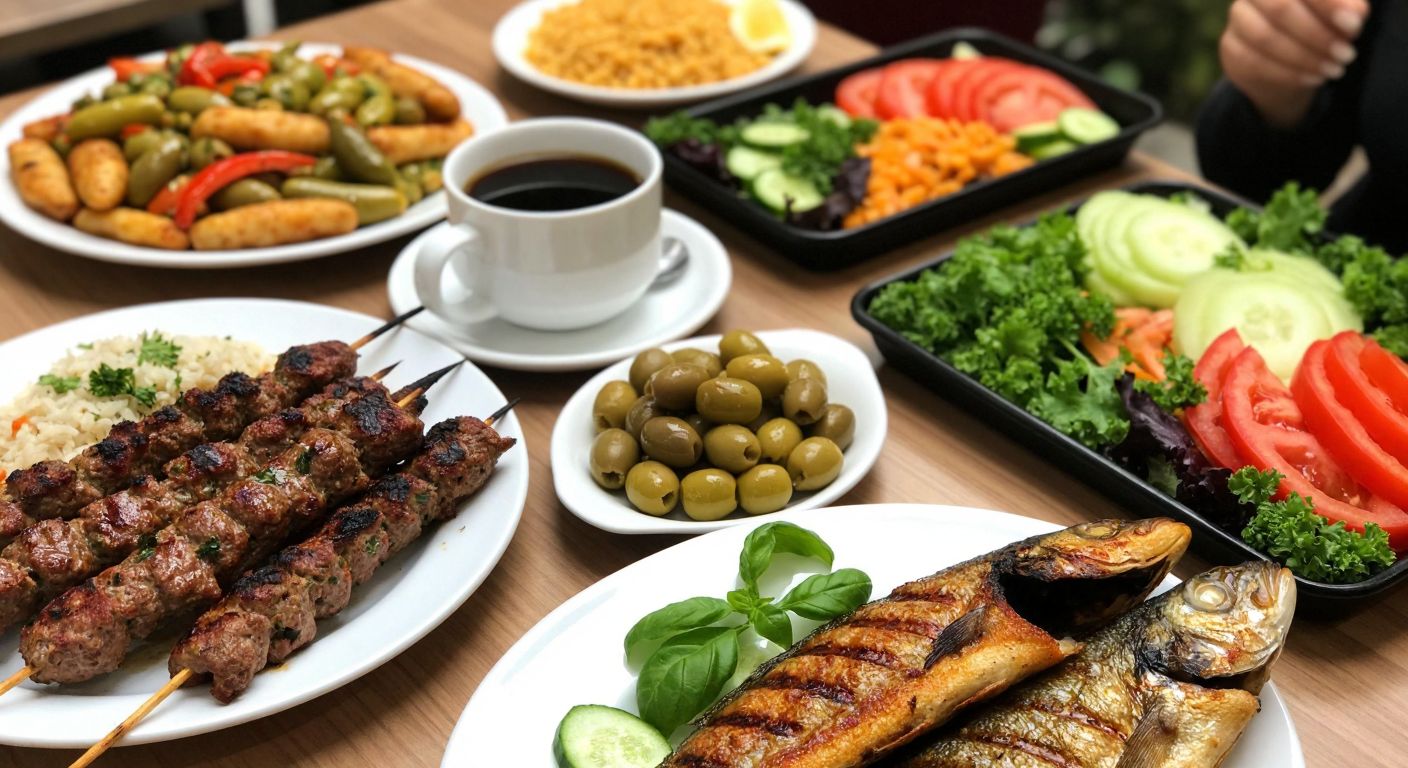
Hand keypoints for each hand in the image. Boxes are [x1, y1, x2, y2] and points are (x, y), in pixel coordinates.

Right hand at [1219, 0, 1367, 127]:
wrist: (1289, 61)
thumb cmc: (1321, 25)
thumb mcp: (1341, 15)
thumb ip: (1349, 9)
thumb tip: (1354, 16)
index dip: (1329, 4)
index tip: (1355, 26)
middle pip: (1280, 8)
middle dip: (1317, 35)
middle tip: (1346, 55)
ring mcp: (1238, 19)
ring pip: (1266, 38)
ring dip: (1305, 57)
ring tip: (1334, 69)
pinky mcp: (1230, 47)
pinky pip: (1254, 62)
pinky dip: (1288, 74)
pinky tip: (1312, 78)